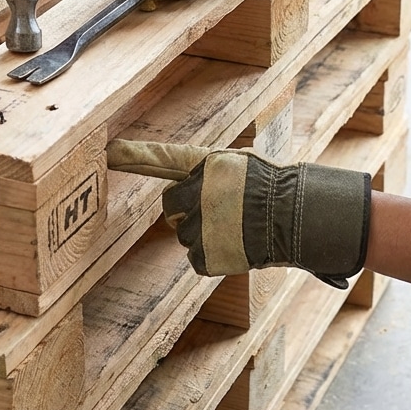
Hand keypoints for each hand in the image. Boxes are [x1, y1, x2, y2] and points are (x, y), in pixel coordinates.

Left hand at [107, 140, 370, 288]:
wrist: (301, 219)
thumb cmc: (276, 189)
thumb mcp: (243, 168)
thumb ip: (211, 174)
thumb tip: (188, 185)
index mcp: (209, 165)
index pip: (165, 158)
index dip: (135, 155)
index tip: (109, 151)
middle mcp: (200, 192)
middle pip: (170, 206)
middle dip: (186, 211)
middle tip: (215, 213)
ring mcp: (201, 224)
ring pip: (184, 234)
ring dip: (203, 234)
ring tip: (236, 229)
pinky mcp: (206, 253)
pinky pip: (198, 258)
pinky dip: (214, 257)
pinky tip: (237, 246)